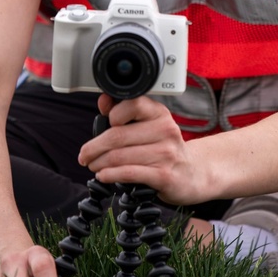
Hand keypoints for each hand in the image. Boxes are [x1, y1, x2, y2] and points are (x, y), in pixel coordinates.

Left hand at [78, 94, 206, 204]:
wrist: (192, 173)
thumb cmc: (165, 148)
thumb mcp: (150, 125)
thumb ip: (126, 112)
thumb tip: (103, 101)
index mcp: (160, 114)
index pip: (131, 104)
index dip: (112, 115)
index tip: (104, 124)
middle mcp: (165, 131)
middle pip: (117, 135)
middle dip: (94, 147)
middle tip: (85, 155)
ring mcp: (166, 154)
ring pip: (119, 157)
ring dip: (99, 163)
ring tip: (94, 166)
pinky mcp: (164, 175)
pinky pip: (129, 173)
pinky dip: (110, 175)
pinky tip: (103, 176)